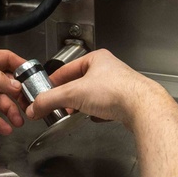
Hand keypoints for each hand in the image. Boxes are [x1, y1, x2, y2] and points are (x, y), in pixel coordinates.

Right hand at [27, 49, 176, 129]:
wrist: (143, 108)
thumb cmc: (115, 91)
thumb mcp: (73, 94)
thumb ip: (50, 100)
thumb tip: (34, 107)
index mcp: (96, 59)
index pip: (66, 69)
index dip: (53, 81)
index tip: (44, 92)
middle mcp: (109, 69)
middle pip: (80, 83)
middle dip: (68, 96)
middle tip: (59, 106)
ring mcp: (119, 85)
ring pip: (93, 95)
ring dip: (83, 104)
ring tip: (75, 113)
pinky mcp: (126, 101)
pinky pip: (106, 106)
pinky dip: (98, 112)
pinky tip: (95, 118)